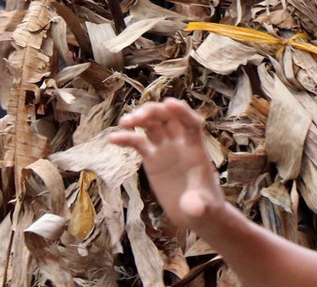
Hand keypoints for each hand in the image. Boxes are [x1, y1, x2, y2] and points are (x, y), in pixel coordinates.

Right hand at [109, 99, 226, 230]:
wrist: (194, 213)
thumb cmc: (204, 207)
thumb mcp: (203, 207)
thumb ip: (198, 205)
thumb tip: (194, 209)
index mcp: (197, 149)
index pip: (191, 124)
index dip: (182, 112)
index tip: (169, 103)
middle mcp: (181, 144)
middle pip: (168, 119)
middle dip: (154, 113)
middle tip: (138, 117)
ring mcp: (166, 149)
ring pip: (153, 126)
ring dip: (140, 119)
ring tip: (125, 122)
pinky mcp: (153, 159)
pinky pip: (139, 143)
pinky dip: (127, 138)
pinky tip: (113, 138)